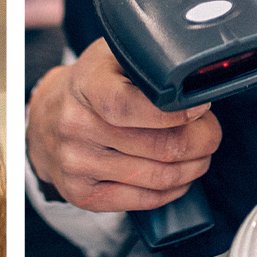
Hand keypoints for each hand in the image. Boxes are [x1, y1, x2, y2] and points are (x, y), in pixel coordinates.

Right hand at [25, 38, 221, 210]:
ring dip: (193, 167)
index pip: (129, 106)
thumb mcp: (114, 56)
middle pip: (160, 147)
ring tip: (199, 154)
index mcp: (86, 85)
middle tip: (209, 132)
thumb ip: (151, 61)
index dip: (176, 112)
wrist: (46, 119)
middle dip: (201, 141)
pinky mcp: (83, 194)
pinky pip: (145, 200)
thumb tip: (201, 80)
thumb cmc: (93, 85)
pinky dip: (174, 189)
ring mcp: (76, 164)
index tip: (200, 107)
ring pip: (159, 177)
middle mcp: (75, 126)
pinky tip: (178, 175)